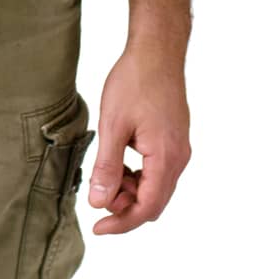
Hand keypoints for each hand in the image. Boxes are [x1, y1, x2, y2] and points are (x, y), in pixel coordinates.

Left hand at [87, 41, 191, 234]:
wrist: (157, 50)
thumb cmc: (135, 81)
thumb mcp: (113, 125)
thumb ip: (107, 167)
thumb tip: (99, 203)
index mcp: (166, 157)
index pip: (147, 208)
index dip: (122, 223)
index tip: (97, 228)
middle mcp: (179, 157)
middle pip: (154, 202)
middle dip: (125, 207)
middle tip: (97, 198)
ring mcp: (180, 148)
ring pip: (157, 187)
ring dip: (131, 191)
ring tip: (105, 176)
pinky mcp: (176, 139)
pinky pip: (159, 170)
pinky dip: (139, 176)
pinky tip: (119, 162)